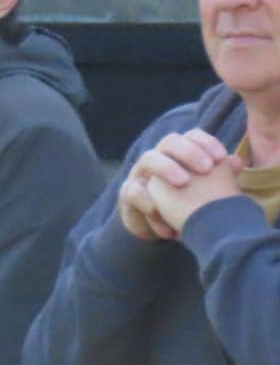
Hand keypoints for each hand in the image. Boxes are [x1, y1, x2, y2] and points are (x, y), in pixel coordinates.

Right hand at [122, 129, 237, 240]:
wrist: (160, 228)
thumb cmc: (187, 205)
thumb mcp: (205, 191)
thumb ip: (220, 175)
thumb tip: (237, 161)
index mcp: (179, 155)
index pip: (191, 136)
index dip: (205, 142)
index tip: (221, 157)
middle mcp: (158, 158)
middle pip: (170, 141)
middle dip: (188, 151)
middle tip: (206, 169)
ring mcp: (140, 174)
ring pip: (149, 158)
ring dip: (167, 168)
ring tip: (183, 184)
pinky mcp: (127, 193)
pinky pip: (134, 192)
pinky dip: (150, 204)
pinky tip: (169, 222)